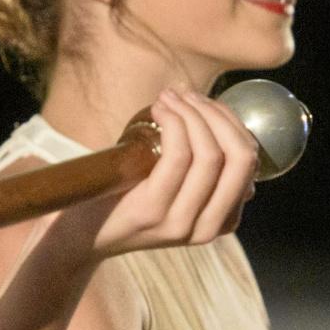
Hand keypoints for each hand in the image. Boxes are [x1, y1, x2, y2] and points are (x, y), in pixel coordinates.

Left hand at [69, 88, 258, 260]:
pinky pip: (178, 156)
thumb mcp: (175, 188)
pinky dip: (173, 122)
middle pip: (239, 158)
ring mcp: (182, 223)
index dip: (231, 122)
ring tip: (169, 97)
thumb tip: (230, 130)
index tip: (204, 101)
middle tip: (188, 95)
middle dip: (218, 115)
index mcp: (222, 221)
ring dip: (192, 113)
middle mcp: (209, 228)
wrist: (81, 235)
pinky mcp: (153, 212)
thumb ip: (204, 170)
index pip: (248, 162)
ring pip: (210, 154)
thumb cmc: (126, 198)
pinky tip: (159, 109)